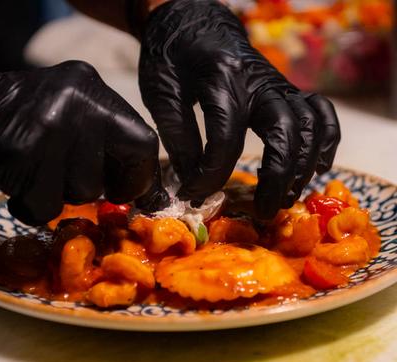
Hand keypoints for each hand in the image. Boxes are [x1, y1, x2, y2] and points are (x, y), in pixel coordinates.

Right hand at [0, 60, 168, 224]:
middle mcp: (76, 100)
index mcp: (94, 88)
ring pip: (78, 194)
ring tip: (38, 169)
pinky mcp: (18, 153)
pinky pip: (43, 206)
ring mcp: (48, 125)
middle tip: (65, 171)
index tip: (127, 191)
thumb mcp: (78, 115)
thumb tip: (158, 201)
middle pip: (106, 177)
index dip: (139, 179)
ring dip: (58, 195)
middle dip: (89, 188)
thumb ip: (116, 149)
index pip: (144, 144)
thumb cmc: (32, 119)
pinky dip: (33, 205)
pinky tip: (21, 180)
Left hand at [138, 0, 339, 217]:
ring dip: (304, 168)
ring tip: (286, 197)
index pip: (226, 138)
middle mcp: (260, 81)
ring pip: (311, 127)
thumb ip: (178, 137)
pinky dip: (325, 142)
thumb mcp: (162, 92)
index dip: (211, 175)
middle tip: (263, 213)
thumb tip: (194, 181)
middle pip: (286, 135)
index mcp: (222, 78)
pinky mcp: (287, 90)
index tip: (195, 194)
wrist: (194, 22)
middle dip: (276, 180)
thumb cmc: (173, 56)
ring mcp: (279, 85)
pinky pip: (321, 114)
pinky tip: (316, 166)